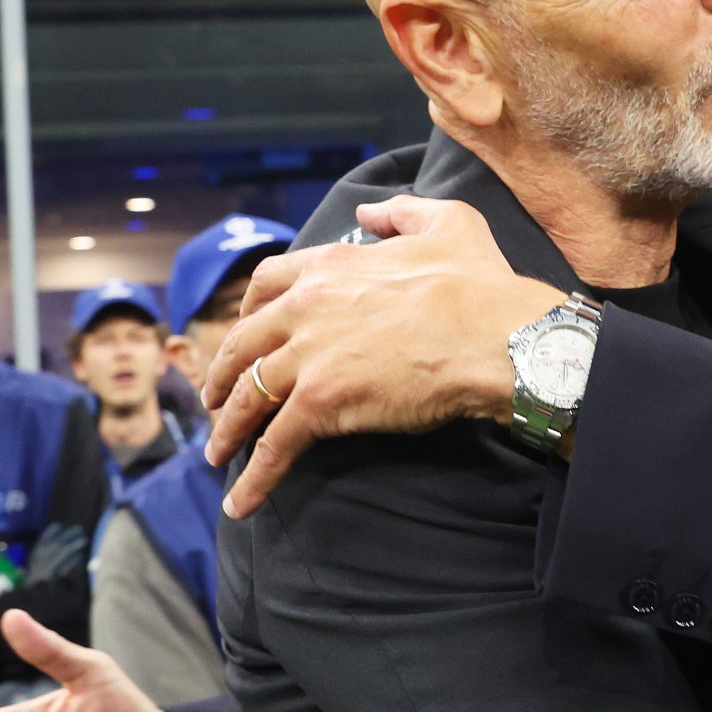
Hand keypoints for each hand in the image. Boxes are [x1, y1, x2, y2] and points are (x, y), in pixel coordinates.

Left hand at [199, 200, 562, 516]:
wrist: (497, 337)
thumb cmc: (480, 284)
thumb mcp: (446, 222)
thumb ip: (400, 211)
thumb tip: (369, 209)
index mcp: (331, 265)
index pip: (266, 285)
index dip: (248, 313)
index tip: (245, 332)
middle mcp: (307, 306)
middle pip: (243, 343)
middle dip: (223, 373)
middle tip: (214, 396)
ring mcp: (309, 355)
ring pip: (248, 395)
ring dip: (227, 427)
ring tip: (217, 453)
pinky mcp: (322, 402)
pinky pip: (275, 444)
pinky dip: (254, 477)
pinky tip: (242, 503)